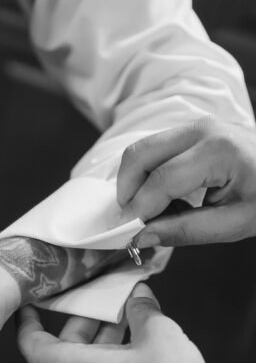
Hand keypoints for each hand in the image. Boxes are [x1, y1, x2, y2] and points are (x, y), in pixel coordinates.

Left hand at [18, 284, 221, 362]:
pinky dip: (109, 356)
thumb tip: (138, 294)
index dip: (27, 319)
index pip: (31, 342)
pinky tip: (136, 340)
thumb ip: (143, 309)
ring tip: (128, 314)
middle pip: (64, 346)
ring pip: (84, 362)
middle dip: (85, 318)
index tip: (31, 302)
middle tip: (105, 296)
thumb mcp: (158, 337)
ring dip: (103, 336)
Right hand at [117, 116, 255, 246]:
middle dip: (126, 190)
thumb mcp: (234, 223)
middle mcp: (201, 129)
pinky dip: (147, 175)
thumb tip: (142, 236)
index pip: (160, 181)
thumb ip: (185, 230)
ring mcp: (195, 126)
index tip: (128, 234)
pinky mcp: (191, 130)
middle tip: (132, 220)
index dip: (139, 210)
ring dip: (135, 182)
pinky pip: (154, 150)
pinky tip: (164, 197)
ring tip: (153, 210)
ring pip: (142, 150)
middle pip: (139, 155)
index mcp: (217, 151)